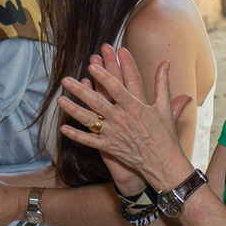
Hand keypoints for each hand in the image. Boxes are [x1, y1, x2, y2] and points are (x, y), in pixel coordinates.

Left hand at [56, 44, 193, 191]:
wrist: (163, 163)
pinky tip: (63, 128)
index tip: (92, 66)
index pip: (117, 89)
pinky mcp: (110, 147)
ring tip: (60, 99)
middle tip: (66, 80)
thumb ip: (162, 82)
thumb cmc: (165, 134)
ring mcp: (114, 134)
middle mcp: (122, 120)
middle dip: (80, 90)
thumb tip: (166, 62)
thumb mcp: (165, 106)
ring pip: (90, 120)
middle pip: (97, 102)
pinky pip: (90, 141)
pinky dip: (76, 136)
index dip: (104, 77)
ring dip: (74, 110)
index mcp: (135, 108)